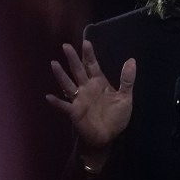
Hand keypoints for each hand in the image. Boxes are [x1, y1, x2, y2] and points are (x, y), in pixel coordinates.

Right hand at [45, 39, 135, 163]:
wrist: (108, 137)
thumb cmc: (116, 117)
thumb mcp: (125, 98)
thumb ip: (127, 80)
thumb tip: (131, 60)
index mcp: (98, 83)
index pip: (92, 65)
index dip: (89, 54)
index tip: (86, 42)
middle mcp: (86, 88)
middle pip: (78, 70)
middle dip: (73, 58)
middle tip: (66, 45)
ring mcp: (79, 100)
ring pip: (68, 84)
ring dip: (61, 75)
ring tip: (54, 64)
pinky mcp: (74, 112)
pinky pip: (64, 106)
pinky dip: (57, 102)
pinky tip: (48, 96)